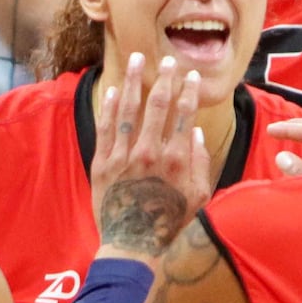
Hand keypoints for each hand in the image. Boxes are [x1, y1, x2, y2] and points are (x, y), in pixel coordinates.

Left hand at [90, 53, 205, 259]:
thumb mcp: (198, 196)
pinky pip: (105, 127)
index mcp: (176, 159)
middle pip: (157, 105)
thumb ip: (199, 162)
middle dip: (164, 78)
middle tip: (168, 60)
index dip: (188, 91)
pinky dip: (108, 106)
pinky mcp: (102, 162)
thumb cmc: (169, 221)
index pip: (183, 115)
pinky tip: (111, 89)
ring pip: (128, 109)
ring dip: (133, 81)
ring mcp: (123, 156)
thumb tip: (194, 132)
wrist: (131, 243)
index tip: (190, 75)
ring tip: (136, 59)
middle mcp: (149, 152)